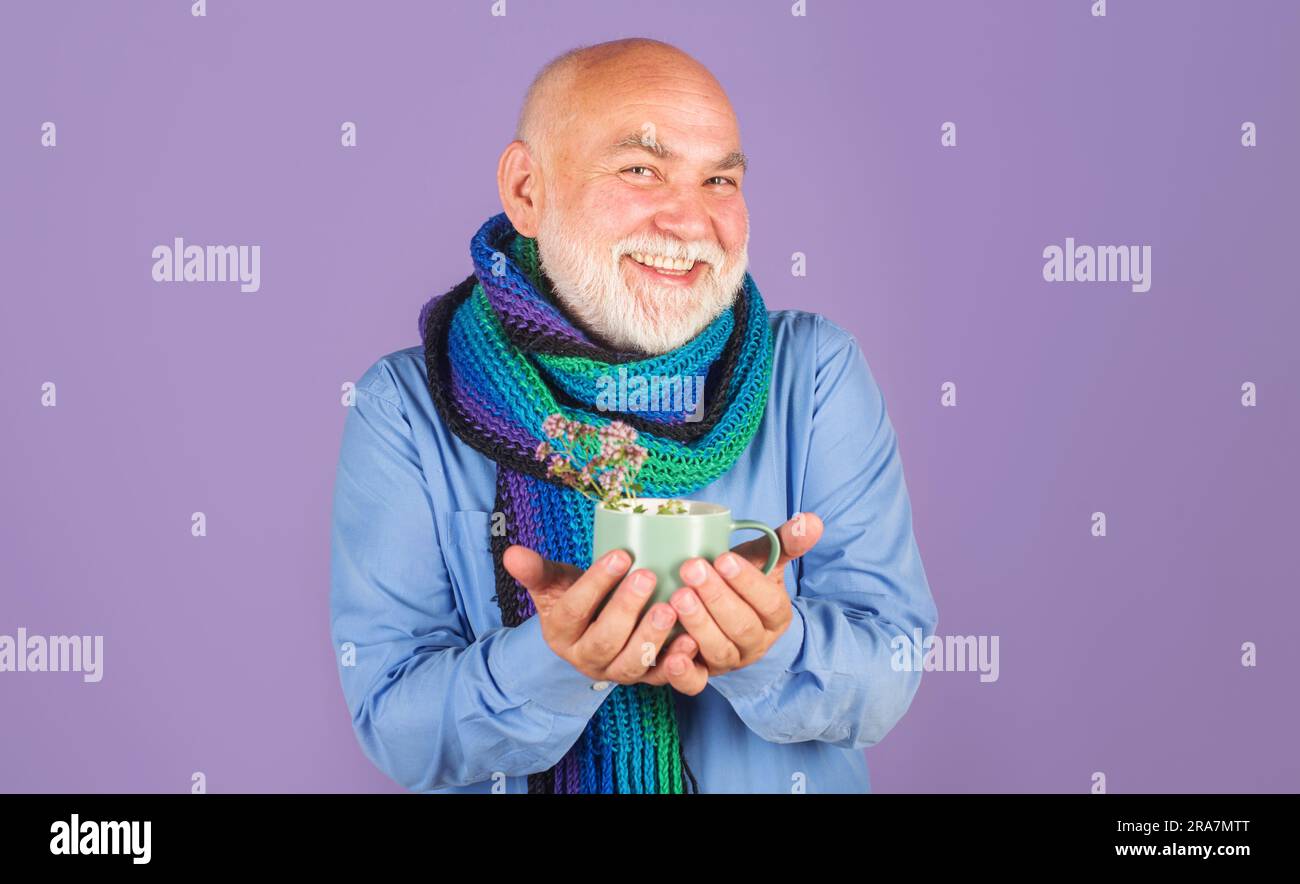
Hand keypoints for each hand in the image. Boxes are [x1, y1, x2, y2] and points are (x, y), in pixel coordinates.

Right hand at [502, 545, 704, 692]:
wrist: (592, 631)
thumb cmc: (576, 598)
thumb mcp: (554, 583)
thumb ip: (536, 570)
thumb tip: (511, 553)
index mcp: (561, 633)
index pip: (574, 609)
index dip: (596, 583)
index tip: (621, 554)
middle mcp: (585, 658)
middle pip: (604, 641)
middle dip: (626, 610)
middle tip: (648, 576)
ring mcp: (616, 672)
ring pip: (631, 666)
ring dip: (652, 638)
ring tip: (670, 608)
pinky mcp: (644, 679)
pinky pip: (660, 679)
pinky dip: (677, 663)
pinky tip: (691, 640)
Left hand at [670, 512, 823, 676]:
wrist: (726, 615)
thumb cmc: (741, 581)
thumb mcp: (763, 560)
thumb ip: (784, 541)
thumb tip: (811, 520)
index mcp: (775, 616)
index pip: (768, 603)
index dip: (747, 583)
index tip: (723, 559)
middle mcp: (756, 643)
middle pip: (742, 626)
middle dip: (716, 597)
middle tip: (691, 568)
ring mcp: (729, 661)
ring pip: (719, 650)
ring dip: (698, 625)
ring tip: (677, 598)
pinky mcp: (703, 674)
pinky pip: (696, 683)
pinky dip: (683, 673)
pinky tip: (671, 656)